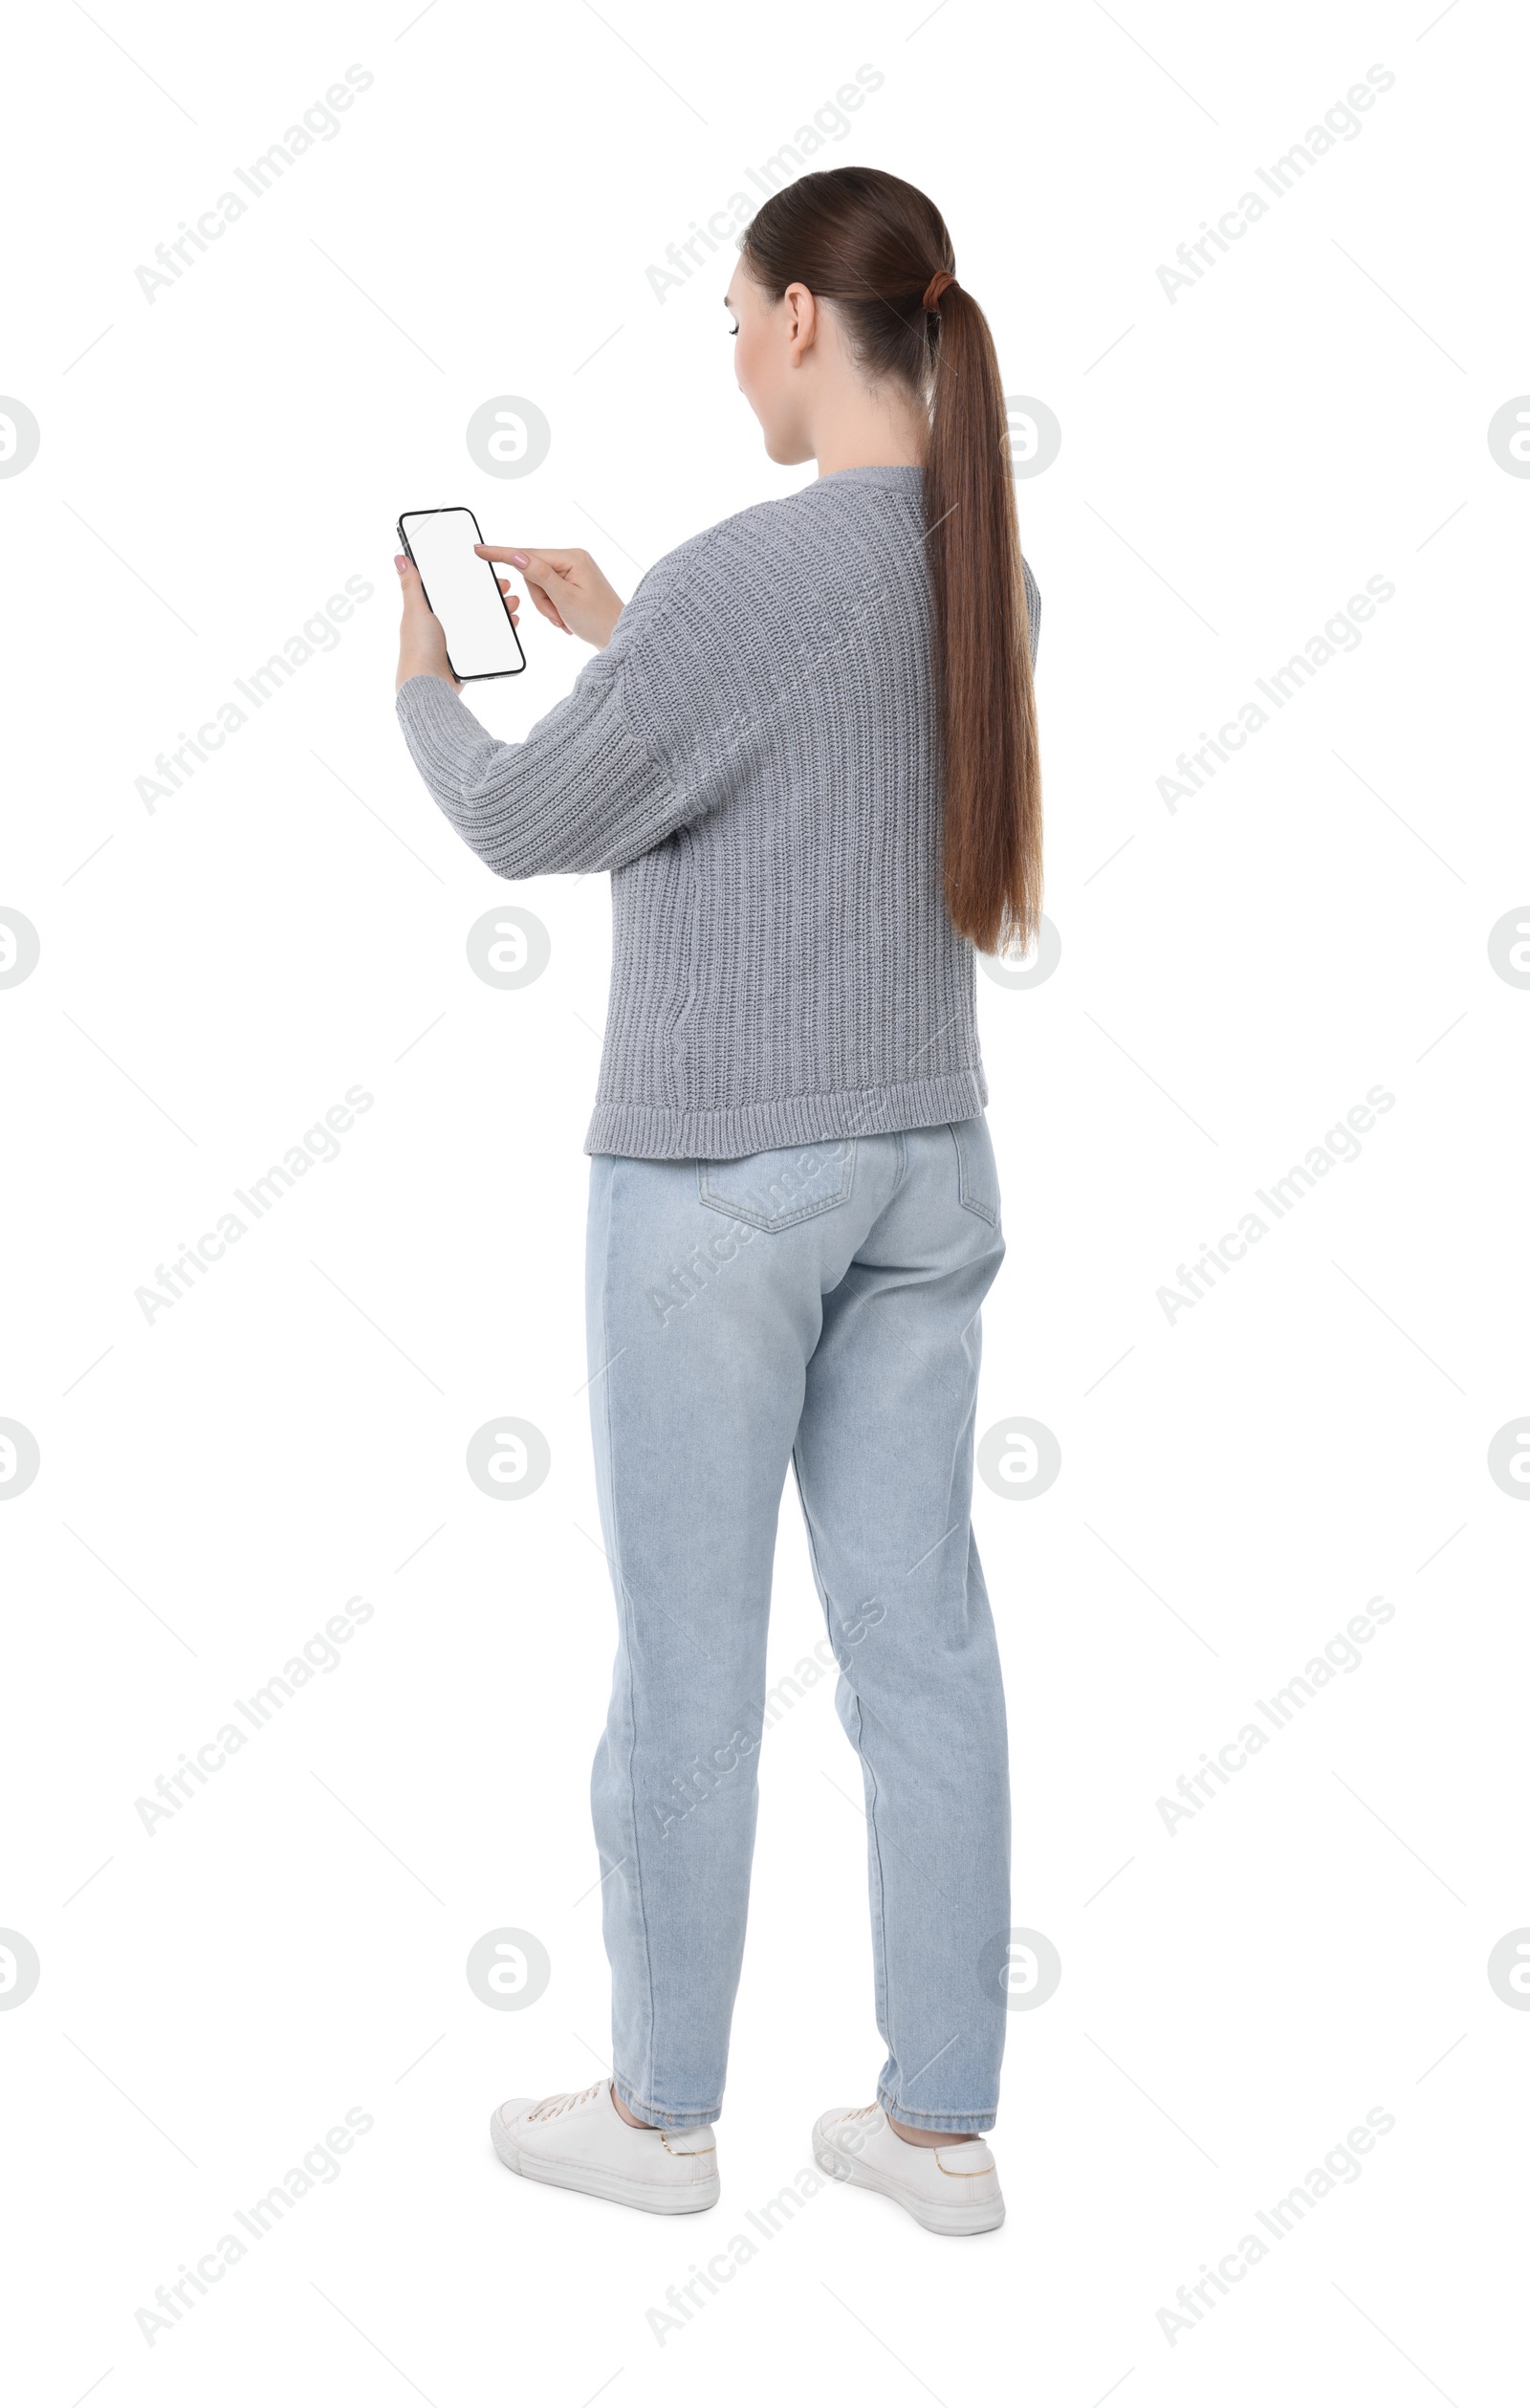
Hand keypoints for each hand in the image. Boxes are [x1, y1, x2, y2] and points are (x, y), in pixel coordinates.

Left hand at [393, 551, 503, 693]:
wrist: (430, 685)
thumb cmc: (418, 648)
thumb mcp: (416, 611)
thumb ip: (412, 585)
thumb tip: (400, 558)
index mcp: (430, 612)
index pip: (454, 589)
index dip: (470, 578)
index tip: (486, 571)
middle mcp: (444, 625)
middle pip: (472, 603)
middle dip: (490, 593)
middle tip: (505, 586)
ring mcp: (458, 641)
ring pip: (484, 620)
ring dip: (500, 609)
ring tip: (512, 603)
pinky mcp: (469, 657)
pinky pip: (490, 639)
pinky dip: (502, 629)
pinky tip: (512, 622)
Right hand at [474, 544, 622, 648]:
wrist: (621, 638)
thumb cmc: (599, 621)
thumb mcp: (565, 599)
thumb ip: (540, 576)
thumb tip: (518, 556)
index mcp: (572, 557)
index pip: (529, 554)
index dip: (503, 554)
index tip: (479, 550)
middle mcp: (573, 559)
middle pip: (532, 573)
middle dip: (540, 599)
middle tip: (557, 616)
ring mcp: (573, 571)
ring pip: (539, 587)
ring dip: (547, 608)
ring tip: (564, 620)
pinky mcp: (572, 583)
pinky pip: (549, 593)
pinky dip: (553, 609)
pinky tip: (566, 619)